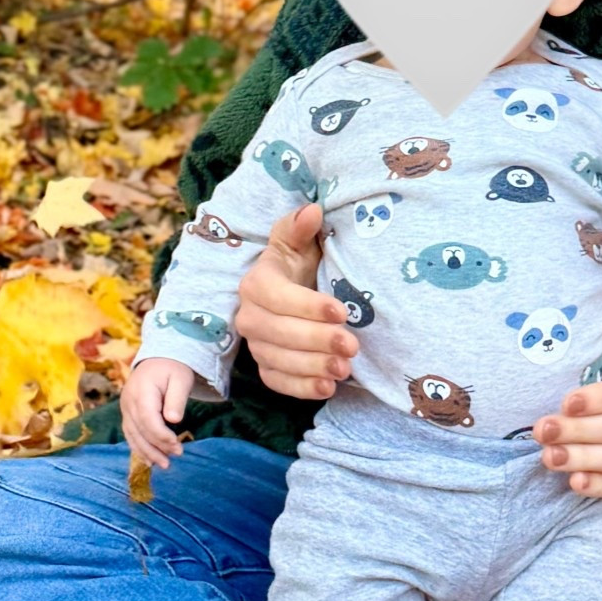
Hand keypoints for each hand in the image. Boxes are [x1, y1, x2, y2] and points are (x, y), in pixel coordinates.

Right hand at [121, 357, 197, 469]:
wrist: (158, 360)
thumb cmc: (172, 369)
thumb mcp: (181, 379)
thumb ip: (177, 399)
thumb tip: (174, 420)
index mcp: (142, 391)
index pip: (148, 419)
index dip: (161, 435)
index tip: (177, 445)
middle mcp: (129, 401)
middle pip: (140, 430)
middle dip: (157, 447)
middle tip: (176, 456)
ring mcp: (125, 408)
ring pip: (133, 435)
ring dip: (147, 452)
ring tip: (164, 465)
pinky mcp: (127, 414)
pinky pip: (130, 434)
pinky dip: (139, 448)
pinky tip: (149, 461)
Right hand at [236, 199, 357, 398]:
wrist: (295, 290)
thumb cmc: (300, 264)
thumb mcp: (300, 242)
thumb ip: (300, 228)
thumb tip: (312, 211)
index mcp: (256, 283)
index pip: (276, 297)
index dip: (307, 306)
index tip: (341, 311)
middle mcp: (249, 316)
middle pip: (278, 333)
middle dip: (316, 341)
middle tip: (352, 345)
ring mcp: (256, 345)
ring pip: (279, 361)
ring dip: (313, 367)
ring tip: (345, 368)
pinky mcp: (266, 368)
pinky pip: (278, 383)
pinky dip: (302, 388)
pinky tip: (328, 388)